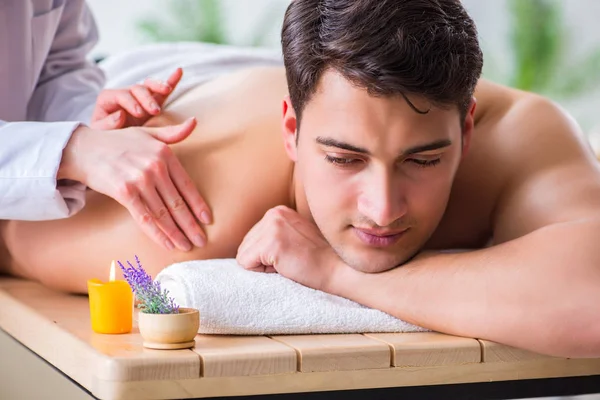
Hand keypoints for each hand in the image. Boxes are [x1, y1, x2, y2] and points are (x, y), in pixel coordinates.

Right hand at [60, 118, 211, 251]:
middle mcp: (155, 167)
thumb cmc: (118, 142)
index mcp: (165, 154)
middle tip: (201, 240)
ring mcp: (140, 181)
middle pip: (177, 203)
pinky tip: (167, 244)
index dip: (198, 205)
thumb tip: (194, 122)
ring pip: (163, 214)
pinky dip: (158, 234)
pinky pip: (145, 218)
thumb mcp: (148, 133)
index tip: (207, 220)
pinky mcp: (125, 193)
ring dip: (176, 233)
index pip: (187, 185)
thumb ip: (173, 133)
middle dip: (191, 225)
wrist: (84, 148)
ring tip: (186, 246)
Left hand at [91, 68, 183, 129]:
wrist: (113, 145)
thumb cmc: (105, 138)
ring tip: (167, 90)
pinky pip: (163, 92)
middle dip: (147, 98)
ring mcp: (140, 99)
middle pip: (137, 89)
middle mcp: (125, 95)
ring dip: (159, 87)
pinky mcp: (153, 104)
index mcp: (109, 100)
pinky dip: (172, 81)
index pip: (121, 95)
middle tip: (155, 111)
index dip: (130, 102)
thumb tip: (120, 114)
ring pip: (150, 86)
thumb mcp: (100, 133)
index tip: (139, 113)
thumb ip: (106, 125)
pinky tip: (179, 72)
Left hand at [236, 206, 339, 290]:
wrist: (339, 270)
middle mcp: (273, 213)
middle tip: (291, 261)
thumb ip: (274, 235)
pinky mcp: (271, 243)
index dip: (267, 256)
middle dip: (263, 260)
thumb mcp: (294, 237)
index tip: (292, 256)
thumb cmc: (319, 260)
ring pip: (244, 256)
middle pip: (245, 246)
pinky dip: (262, 272)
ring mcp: (272, 226)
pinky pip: (246, 264)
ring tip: (289, 263)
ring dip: (264, 266)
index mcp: (278, 211)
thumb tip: (250, 248)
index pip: (252, 239)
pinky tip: (285, 267)